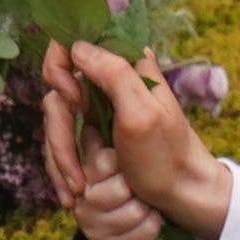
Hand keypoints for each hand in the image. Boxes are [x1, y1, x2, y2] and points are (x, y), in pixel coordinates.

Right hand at [47, 41, 229, 239]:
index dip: (59, 70)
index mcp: (126, 65)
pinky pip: (64, 140)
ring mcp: (100, 107)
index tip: (72, 102)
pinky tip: (73, 190)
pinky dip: (64, 165)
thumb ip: (114, 74)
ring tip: (75, 192)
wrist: (181, 194)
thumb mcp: (141, 115)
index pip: (73, 45)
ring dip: (60, 158)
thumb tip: (77, 47)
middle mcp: (110, 81)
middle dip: (60, 137)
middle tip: (77, 174)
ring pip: (58, 122)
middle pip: (58, 94)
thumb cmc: (165, 158)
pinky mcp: (94, 130)